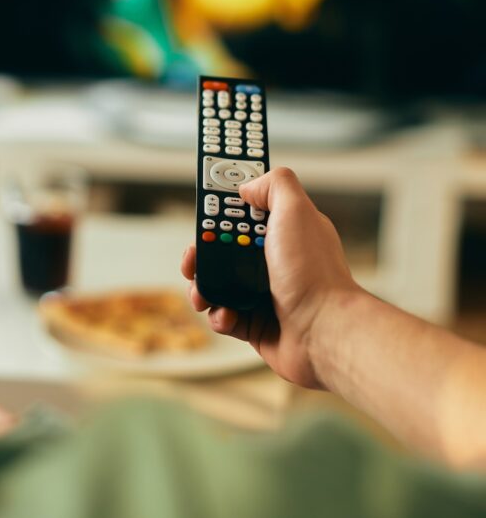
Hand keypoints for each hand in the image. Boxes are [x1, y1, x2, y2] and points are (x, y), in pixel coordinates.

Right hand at [181, 168, 362, 388]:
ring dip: (202, 286)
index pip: (245, 214)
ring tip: (202, 292)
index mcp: (284, 233)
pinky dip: (219, 315)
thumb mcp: (296, 211)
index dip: (222, 211)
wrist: (323, 331)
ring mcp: (264, 294)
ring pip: (217, 283)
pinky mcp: (256, 324)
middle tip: (194, 257)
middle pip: (223, 249)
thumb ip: (274, 185)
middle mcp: (274, 262)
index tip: (205, 212)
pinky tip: (228, 314)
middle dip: (202, 252)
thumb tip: (248, 186)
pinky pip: (224, 316)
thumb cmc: (313, 274)